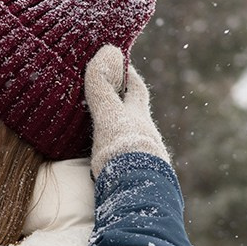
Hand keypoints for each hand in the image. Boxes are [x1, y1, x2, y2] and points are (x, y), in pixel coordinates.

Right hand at [85, 46, 169, 175]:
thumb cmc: (125, 151)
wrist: (139, 194)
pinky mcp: (138, 180)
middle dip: (124, 104)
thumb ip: (103, 88)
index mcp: (138, 118)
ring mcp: (145, 159)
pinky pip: (126, 161)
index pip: (136, 88)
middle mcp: (146, 136)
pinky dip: (116, 157)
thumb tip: (107, 51)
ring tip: (99, 131)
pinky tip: (105, 164)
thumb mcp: (109, 116)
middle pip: (136, 114)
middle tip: (108, 96)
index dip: (129, 75)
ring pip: (132, 139)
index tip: (118, 62)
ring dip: (119, 133)